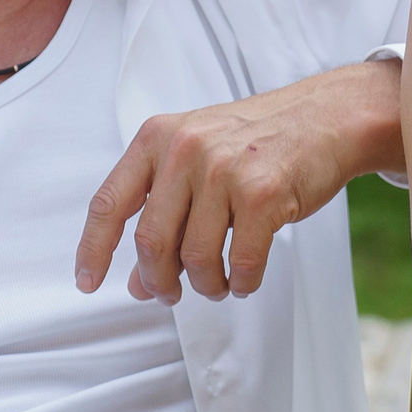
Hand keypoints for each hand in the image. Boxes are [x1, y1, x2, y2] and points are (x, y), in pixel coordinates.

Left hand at [74, 58, 399, 303]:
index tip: (87, 282)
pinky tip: (244, 279)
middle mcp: (185, 150)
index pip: (109, 203)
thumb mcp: (197, 161)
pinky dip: (240, 283)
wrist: (324, 117)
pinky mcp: (263, 194)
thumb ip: (163, 212)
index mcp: (158, 137)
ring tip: (217, 284)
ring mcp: (224, 170)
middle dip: (159, 281)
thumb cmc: (258, 141)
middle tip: (171, 293)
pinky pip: (240, 263)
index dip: (93, 250)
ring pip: (195, 258)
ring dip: (205, 285)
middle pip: (151, 242)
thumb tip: (137, 282)